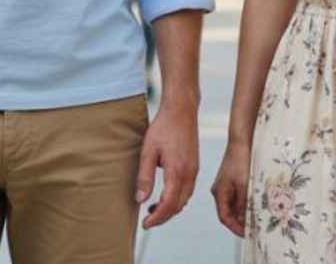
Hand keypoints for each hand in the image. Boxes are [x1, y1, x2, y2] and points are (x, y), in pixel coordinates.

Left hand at [137, 102, 198, 228]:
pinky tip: (165, 195)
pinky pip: (188, 190)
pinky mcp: (194, 166)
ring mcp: (194, 170)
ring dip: (170, 208)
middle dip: (163, 216)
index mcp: (177, 171)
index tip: (145, 224)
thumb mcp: (148, 151)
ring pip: (185, 199)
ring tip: (153, 209)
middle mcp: (189, 174)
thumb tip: (141, 199)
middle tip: (147, 221)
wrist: (181, 110)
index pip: (169, 204)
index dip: (157, 218)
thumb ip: (144, 177)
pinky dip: (177, 198)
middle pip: (178, 206)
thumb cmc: (164, 127)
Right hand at [209, 138, 251, 236]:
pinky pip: (239, 196)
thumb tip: (247, 220)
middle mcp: (221, 190)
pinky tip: (257, 203)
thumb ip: (244, 204)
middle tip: (254, 228)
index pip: (225, 217)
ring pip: (235, 204)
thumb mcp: (244, 185)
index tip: (247, 234)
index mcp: (219, 193)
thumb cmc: (240, 160)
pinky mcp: (234, 179)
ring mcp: (227, 185)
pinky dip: (247, 202)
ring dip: (245, 212)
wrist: (242, 140)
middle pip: (229, 212)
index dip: (235, 228)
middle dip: (241, 221)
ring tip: (257, 217)